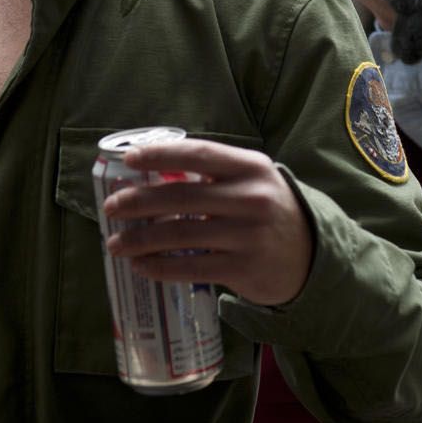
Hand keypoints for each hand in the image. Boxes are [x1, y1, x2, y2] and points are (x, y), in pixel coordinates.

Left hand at [101, 138, 313, 306]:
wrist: (311, 255)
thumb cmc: (267, 210)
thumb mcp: (251, 180)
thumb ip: (213, 173)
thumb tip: (151, 174)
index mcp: (250, 167)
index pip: (198, 153)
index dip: (160, 155)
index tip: (129, 160)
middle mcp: (251, 198)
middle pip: (181, 197)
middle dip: (138, 202)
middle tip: (110, 207)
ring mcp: (248, 235)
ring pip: (180, 235)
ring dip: (140, 239)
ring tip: (115, 243)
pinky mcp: (243, 269)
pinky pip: (190, 268)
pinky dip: (159, 267)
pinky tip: (141, 265)